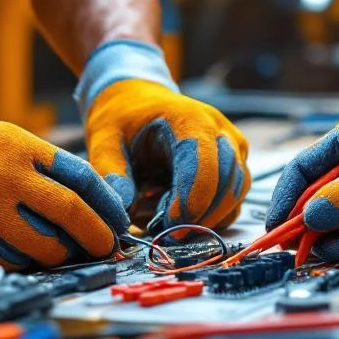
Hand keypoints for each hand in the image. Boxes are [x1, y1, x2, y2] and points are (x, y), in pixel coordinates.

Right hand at [0, 113, 129, 268]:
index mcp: (18, 145)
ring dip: (62, 256)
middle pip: (72, 212)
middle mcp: (4, 175)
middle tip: (106, 249)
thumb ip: (39, 168)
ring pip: (46, 245)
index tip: (118, 222)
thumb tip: (89, 204)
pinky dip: (27, 265)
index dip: (106, 204)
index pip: (80, 176)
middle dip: (97, 236)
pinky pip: (14, 262)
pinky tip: (28, 262)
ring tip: (63, 256)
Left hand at [77, 41, 249, 232]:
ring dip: (207, 218)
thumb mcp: (103, 140)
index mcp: (188, 118)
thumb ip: (111, 174)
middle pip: (226, 182)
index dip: (190, 199)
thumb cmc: (122, 119)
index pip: (203, 163)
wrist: (138, 101)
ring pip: (235, 193)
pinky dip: (213, 216)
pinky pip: (234, 198)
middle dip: (200, 215)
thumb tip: (122, 212)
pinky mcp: (235, 164)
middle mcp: (220, 130)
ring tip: (171, 226)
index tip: (170, 227)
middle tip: (168, 236)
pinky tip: (184, 218)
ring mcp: (232, 147)